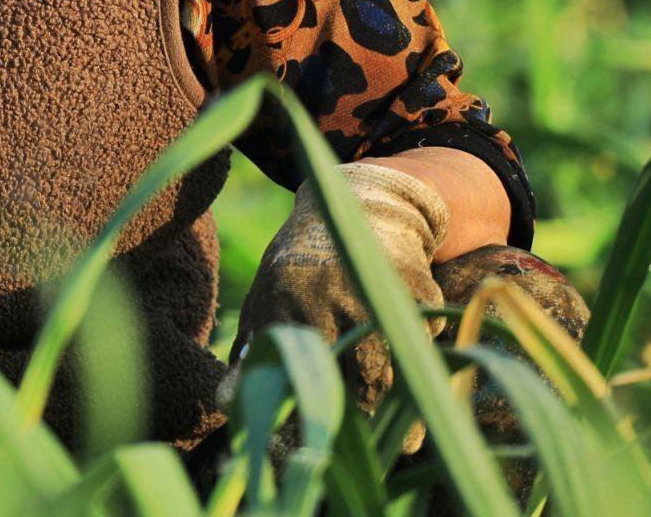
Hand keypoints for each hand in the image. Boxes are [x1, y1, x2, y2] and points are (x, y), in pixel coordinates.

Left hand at [223, 161, 449, 416]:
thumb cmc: (302, 266)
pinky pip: (424, 341)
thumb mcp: (268, 296)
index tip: (314, 439)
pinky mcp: (420, 289)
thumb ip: (251, 350)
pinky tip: (417, 373)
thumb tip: (227, 404)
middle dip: (367, 416)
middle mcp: (334, 291)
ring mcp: (380, 289)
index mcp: (288, 296)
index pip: (300, 366)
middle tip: (372, 444)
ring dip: (402, 406)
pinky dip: (421, 360)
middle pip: (359, 374)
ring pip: (397, 365)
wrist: (359, 207)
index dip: (309, 407)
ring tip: (406, 440)